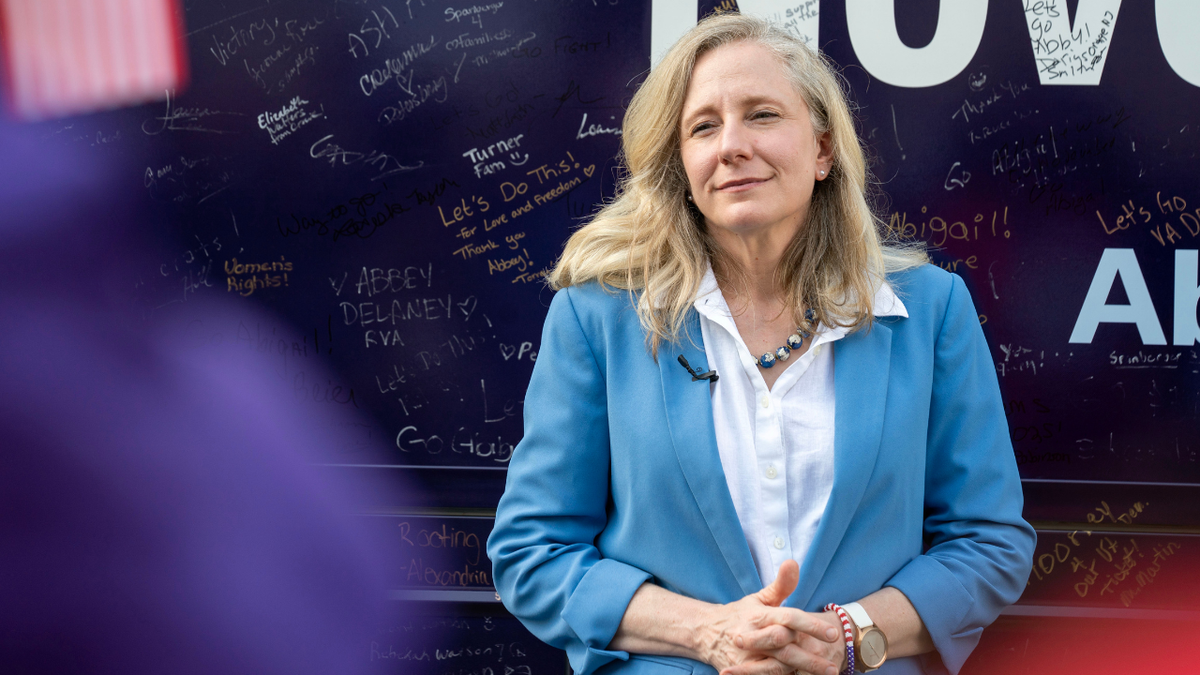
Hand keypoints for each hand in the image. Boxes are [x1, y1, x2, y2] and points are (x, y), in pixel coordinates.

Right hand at [694, 560, 841, 674]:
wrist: (705, 633)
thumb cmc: (741, 615)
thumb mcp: (759, 598)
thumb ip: (781, 585)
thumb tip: (793, 562)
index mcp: (758, 615)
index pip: (788, 618)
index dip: (811, 626)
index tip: (833, 634)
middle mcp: (751, 635)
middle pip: (783, 645)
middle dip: (809, 656)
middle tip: (833, 665)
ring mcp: (744, 656)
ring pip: (776, 666)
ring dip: (800, 671)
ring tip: (824, 673)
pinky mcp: (740, 671)